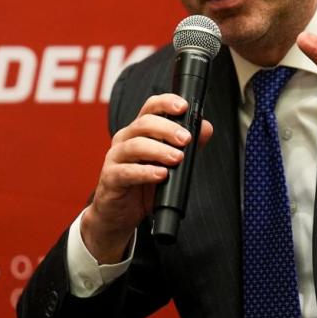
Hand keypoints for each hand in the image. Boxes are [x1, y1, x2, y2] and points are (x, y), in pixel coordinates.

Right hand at [82, 93, 212, 263]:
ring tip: (177, 158)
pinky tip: (160, 174)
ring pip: (134, 145)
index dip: (165, 102)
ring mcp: (115, 158)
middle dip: (167, 128)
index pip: (150, 108)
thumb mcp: (168, 164)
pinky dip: (145, 172)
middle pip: (143, 123)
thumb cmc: (142, 186)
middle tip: (186, 139)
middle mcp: (125, 139)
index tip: (183, 106)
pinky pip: (126, 171)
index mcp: (139, 131)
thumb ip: (186, 146)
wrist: (118, 215)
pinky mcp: (110, 178)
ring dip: (159, 150)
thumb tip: (205, 128)